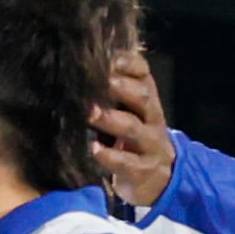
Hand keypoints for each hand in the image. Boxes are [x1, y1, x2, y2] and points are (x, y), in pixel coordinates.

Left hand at [87, 50, 177, 213]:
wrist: (158, 176)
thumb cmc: (133, 137)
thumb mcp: (129, 111)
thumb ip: (113, 91)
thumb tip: (76, 68)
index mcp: (147, 98)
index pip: (143, 73)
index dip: (127, 63)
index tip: (105, 57)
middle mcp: (152, 117)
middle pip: (142, 96)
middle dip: (120, 87)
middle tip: (96, 81)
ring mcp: (150, 144)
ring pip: (133, 128)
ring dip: (111, 119)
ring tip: (90, 113)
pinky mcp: (144, 170)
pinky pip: (128, 163)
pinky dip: (111, 156)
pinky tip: (95, 150)